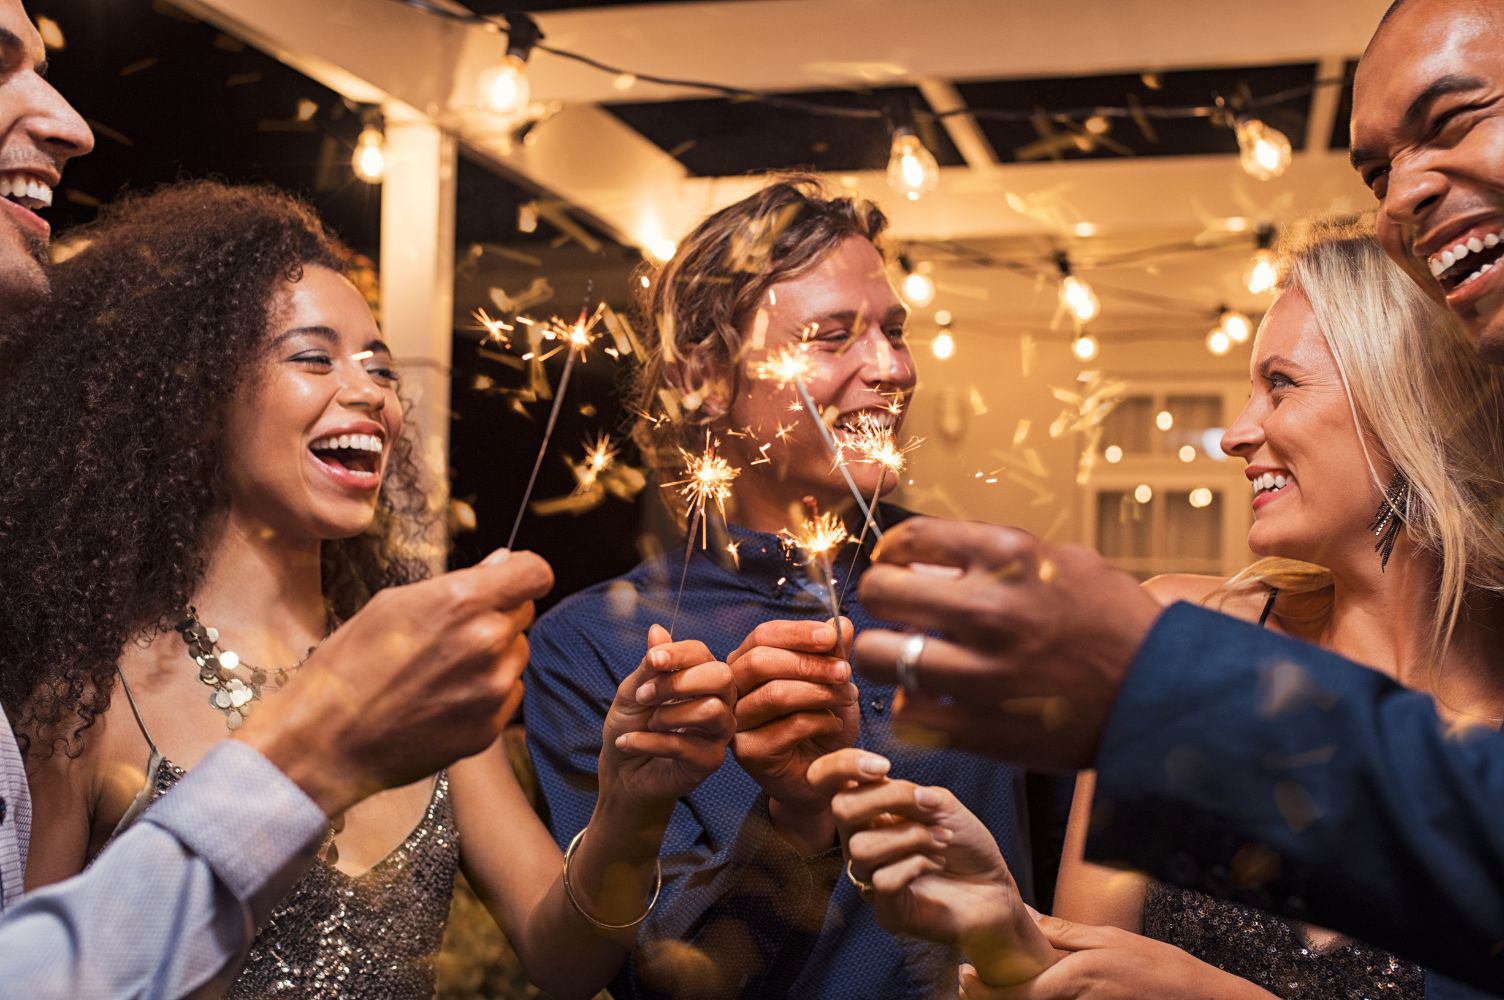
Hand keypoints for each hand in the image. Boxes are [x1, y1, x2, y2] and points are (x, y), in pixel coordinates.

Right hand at [238, 548, 552, 816]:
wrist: (326, 742)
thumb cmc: (348, 667)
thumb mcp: (392, 605)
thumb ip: (458, 583)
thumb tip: (502, 563)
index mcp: (463, 602)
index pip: (535, 573)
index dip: (523, 573)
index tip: (509, 580)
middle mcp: (488, 642)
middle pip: (525, 612)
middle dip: (498, 614)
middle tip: (453, 631)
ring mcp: (493, 688)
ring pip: (517, 654)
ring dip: (494, 654)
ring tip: (442, 669)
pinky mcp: (491, 726)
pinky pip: (508, 693)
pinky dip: (487, 691)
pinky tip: (445, 697)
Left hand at [599, 624, 736, 807]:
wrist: (622, 770)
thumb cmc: (632, 725)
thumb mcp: (633, 691)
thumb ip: (649, 665)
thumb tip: (657, 629)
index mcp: (701, 677)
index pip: (702, 653)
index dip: (678, 653)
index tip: (652, 660)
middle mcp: (719, 701)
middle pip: (721, 677)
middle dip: (678, 682)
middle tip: (645, 696)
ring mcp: (719, 732)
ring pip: (710, 710)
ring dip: (667, 715)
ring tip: (647, 723)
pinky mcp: (711, 761)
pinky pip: (685, 745)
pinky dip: (648, 742)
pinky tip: (628, 743)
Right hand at [727, 617, 858, 851]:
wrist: (826, 777)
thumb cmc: (824, 725)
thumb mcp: (832, 682)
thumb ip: (832, 652)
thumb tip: (840, 622)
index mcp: (748, 664)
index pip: (762, 636)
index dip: (797, 632)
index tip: (832, 636)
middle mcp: (734, 691)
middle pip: (761, 662)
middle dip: (809, 663)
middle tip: (845, 672)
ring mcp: (737, 723)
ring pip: (775, 694)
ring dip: (819, 692)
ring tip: (847, 697)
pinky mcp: (748, 753)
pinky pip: (788, 726)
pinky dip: (820, 721)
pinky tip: (834, 724)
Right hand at [809, 749, 1056, 986]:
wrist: (994, 888)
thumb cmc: (965, 844)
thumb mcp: (941, 803)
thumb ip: (911, 792)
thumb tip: (886, 788)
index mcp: (868, 810)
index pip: (825, 779)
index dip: (841, 764)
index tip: (883, 766)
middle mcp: (860, 841)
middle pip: (841, 808)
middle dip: (890, 797)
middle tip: (928, 806)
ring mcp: (869, 878)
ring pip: (863, 847)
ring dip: (912, 837)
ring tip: (942, 840)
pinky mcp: (886, 911)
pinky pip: (883, 880)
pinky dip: (917, 864)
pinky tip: (936, 864)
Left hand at [853, 518, 1160, 770]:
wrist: (1161, 696)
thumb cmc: (1112, 624)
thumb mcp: (1063, 562)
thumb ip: (993, 555)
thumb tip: (925, 558)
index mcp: (1010, 556)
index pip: (909, 538)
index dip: (892, 553)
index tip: (897, 566)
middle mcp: (990, 609)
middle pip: (878, 592)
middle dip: (880, 600)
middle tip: (898, 614)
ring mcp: (981, 672)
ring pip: (876, 655)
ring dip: (885, 655)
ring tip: (908, 659)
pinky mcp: (980, 729)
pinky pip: (905, 713)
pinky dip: (913, 708)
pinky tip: (937, 701)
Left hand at [958, 916, 1277, 998]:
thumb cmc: (1159, 968)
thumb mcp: (1111, 940)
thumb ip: (1065, 934)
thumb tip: (1027, 915)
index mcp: (1075, 978)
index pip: (1016, 992)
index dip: (984, 988)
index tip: (966, 974)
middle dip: (990, 997)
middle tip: (968, 983)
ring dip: (1011, 999)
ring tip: (990, 986)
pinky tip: (1029, 991)